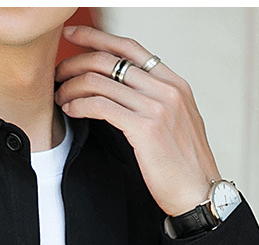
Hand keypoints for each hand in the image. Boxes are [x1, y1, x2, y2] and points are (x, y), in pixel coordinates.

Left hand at [54, 24, 220, 216]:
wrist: (199, 194)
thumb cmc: (184, 167)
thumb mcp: (175, 124)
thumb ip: (155, 103)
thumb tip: (126, 93)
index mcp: (174, 84)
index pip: (131, 48)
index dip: (98, 38)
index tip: (74, 36)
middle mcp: (167, 89)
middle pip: (111, 60)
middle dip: (77, 62)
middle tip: (59, 73)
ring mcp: (158, 108)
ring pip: (102, 81)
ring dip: (73, 87)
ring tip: (60, 97)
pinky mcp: (146, 129)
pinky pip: (102, 106)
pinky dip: (80, 105)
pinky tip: (70, 111)